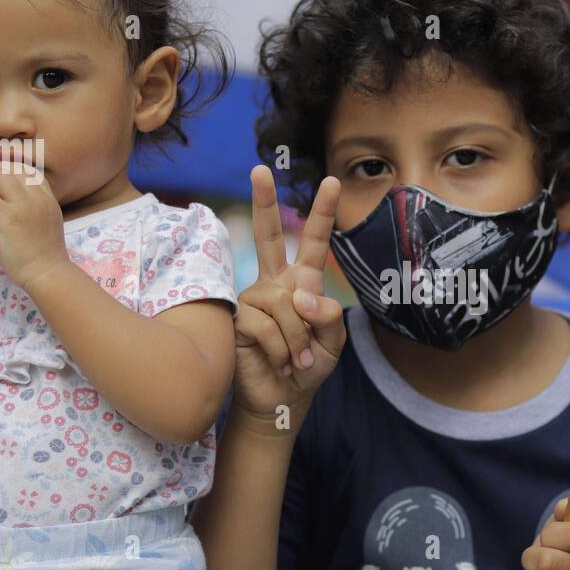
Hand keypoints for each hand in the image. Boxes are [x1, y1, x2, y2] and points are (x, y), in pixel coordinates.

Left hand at [0, 162, 67, 290]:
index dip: (7, 169)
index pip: (26, 170)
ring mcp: (23, 206)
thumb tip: (13, 201)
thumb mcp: (47, 223)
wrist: (48, 274)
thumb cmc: (45, 256)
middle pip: (9, 169)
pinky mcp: (7, 218)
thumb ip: (34, 208)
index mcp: (48, 198)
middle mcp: (37, 197)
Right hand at [232, 165, 345, 424]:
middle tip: (259, 169)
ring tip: (297, 360)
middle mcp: (275, 282)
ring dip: (298, 340)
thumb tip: (303, 295)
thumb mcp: (332, 345)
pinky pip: (267, 326)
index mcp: (302, 282)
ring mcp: (253, 297)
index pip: (314, 242)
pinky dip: (281, 349)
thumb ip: (329, 318)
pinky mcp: (236, 318)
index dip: (323, 213)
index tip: (331, 181)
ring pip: (285, 304)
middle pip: (269, 236)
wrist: (281, 399)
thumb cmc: (307, 368)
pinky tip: (277, 361)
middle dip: (264, 202)